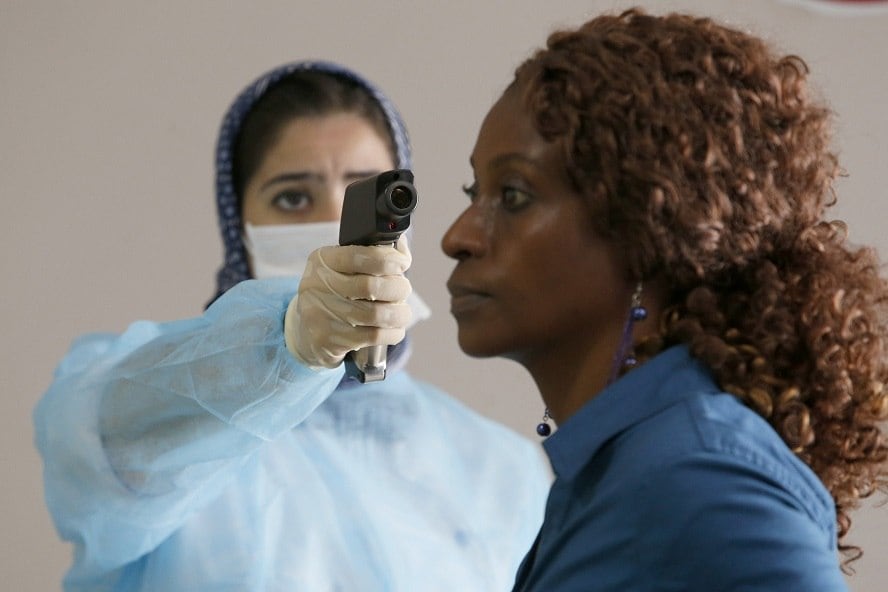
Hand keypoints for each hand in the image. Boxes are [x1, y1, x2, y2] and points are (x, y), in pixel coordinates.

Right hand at [284, 237, 412, 368]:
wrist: (307, 331)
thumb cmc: (336, 294)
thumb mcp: (346, 269)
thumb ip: (374, 256)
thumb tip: (402, 246)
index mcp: (322, 260)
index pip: (359, 255)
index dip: (388, 259)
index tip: (403, 264)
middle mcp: (317, 285)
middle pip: (371, 286)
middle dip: (398, 288)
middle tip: (403, 290)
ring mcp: (320, 314)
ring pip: (376, 314)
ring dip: (399, 313)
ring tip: (402, 312)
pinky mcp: (328, 340)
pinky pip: (373, 336)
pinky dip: (392, 333)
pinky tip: (394, 329)